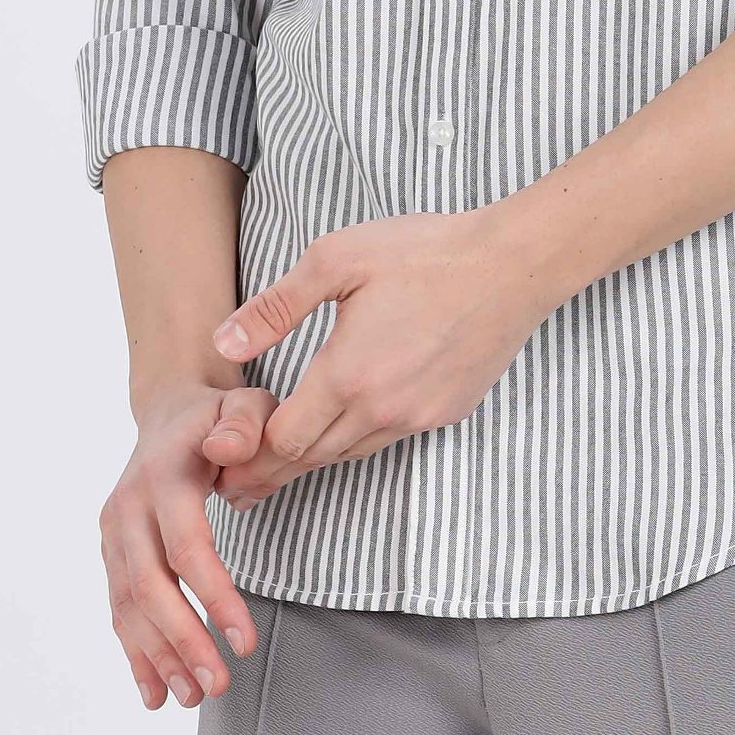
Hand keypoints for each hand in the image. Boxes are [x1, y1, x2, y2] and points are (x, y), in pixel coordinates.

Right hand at [100, 375, 277, 709]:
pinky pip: (118, 608)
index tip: (243, 641)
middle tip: (218, 686)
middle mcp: (129, 506)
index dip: (213, 597)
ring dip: (158, 657)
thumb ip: (248, 422)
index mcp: (163, 474)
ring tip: (195, 696)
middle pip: (149, 586)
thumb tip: (228, 450)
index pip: (186, 546)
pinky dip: (135, 653)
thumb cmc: (219, 415)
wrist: (170, 411)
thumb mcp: (247, 403)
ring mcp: (114, 531)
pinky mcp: (112, 552)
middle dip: (183, 641)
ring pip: (128, 605)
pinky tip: (155, 692)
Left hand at [204, 207, 547, 506]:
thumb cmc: (425, 252)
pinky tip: (348, 422)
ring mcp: (418, 416)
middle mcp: (381, 409)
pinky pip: (390, 438)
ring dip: (315, 457)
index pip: (284, 440)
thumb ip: (276, 307)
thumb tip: (223, 345)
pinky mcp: (447, 412)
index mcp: (346, 375)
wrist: (511, 264)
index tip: (226, 459)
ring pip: (351, 453)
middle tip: (239, 482)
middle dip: (272, 470)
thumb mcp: (337, 260)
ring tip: (283, 459)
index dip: (251, 454)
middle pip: (313, 458)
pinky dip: (359, 438)